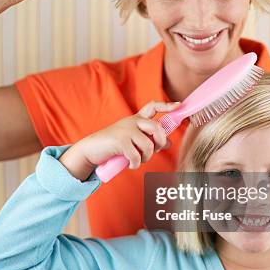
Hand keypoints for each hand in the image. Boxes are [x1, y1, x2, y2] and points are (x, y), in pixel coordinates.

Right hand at [59, 101, 180, 180]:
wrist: (91, 149)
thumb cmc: (113, 146)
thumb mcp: (133, 140)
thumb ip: (150, 140)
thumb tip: (170, 143)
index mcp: (136, 119)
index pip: (153, 106)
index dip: (167, 105)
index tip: (179, 104)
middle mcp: (132, 121)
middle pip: (157, 128)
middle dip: (160, 142)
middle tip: (154, 151)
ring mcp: (126, 130)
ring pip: (149, 145)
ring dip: (146, 158)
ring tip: (138, 160)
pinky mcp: (120, 141)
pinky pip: (137, 156)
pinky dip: (135, 164)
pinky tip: (130, 165)